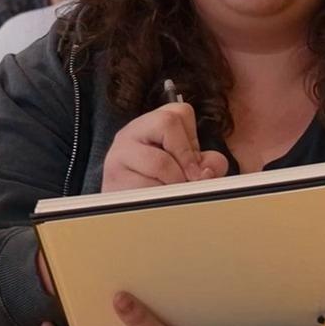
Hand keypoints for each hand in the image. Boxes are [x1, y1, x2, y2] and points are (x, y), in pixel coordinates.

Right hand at [100, 102, 227, 191]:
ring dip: (176, 182)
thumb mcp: (185, 169)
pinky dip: (161, 199)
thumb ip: (206, 164)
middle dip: (186, 156)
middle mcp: (130, 133)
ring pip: (161, 160)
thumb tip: (210, 169)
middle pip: (168, 122)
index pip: (180, 112)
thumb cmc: (154, 188)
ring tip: (171, 194)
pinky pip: (148, 187)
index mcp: (149, 126)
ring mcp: (118, 154)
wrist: (119, 213)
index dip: (193, 139)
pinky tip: (157, 202)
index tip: (191, 162)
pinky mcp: (114, 179)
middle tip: (189, 179)